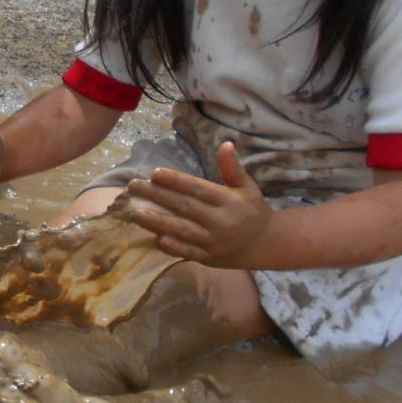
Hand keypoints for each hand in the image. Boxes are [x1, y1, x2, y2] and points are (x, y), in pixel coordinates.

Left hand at [126, 142, 273, 266]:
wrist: (268, 244)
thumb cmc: (253, 211)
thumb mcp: (248, 187)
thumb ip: (233, 168)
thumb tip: (225, 144)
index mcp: (229, 201)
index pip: (198, 188)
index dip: (176, 181)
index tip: (154, 173)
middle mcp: (221, 221)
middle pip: (185, 207)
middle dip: (157, 196)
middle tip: (133, 187)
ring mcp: (215, 242)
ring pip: (183, 231)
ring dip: (158, 222)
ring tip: (135, 213)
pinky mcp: (210, 259)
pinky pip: (189, 253)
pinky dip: (173, 247)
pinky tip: (155, 239)